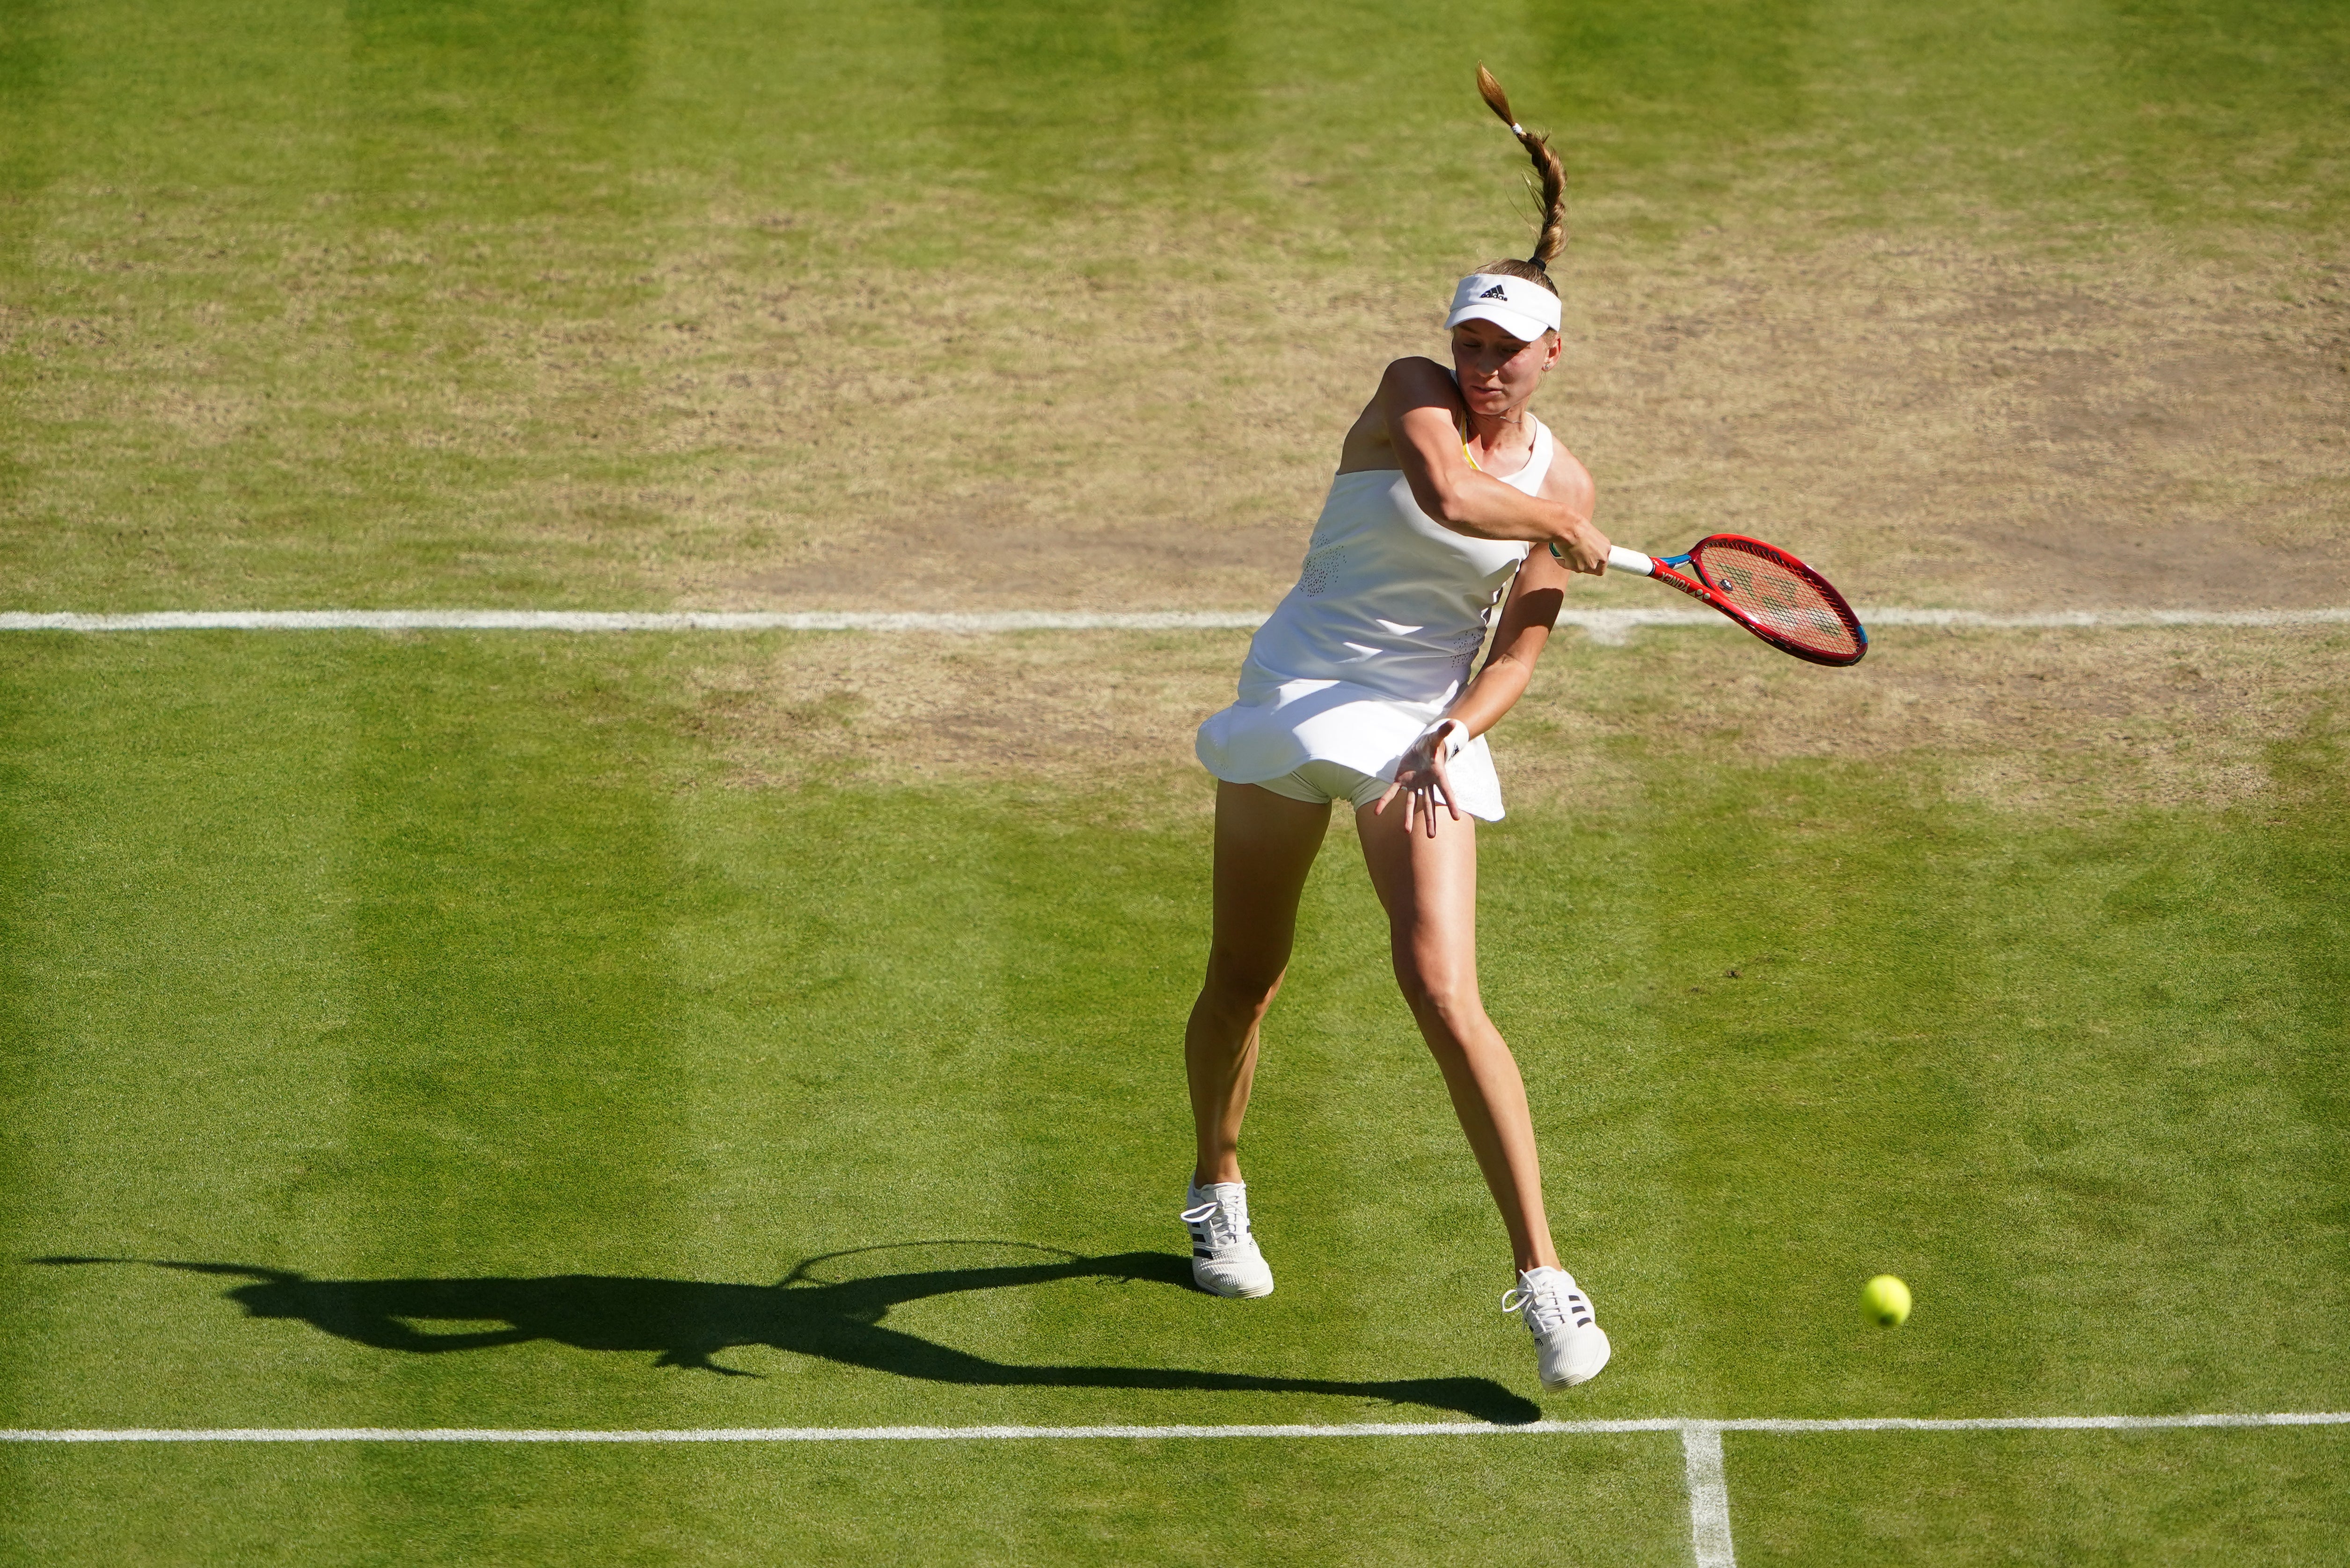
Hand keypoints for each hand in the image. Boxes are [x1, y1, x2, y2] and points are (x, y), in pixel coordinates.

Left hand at [1372, 722, 1464, 838]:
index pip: (1446, 791)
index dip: (1451, 804)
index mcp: (1438, 775)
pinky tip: (1377, 811)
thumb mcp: (1436, 737)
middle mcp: (1426, 783)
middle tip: (1432, 836)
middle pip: (1430, 804)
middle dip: (1431, 820)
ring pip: (1413, 803)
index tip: (1456, 818)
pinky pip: (1392, 792)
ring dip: (1409, 817)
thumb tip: (1454, 722)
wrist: (1422, 746)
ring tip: (1406, 832)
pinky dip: (1385, 801)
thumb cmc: (1432, 743)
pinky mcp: (1401, 780)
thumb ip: (1444, 731)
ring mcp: (1414, 784)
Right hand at [1546, 518, 1611, 574]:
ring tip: (1567, 552)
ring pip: (1581, 568)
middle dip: (1585, 565)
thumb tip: (1585, 549)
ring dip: (1573, 563)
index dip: (1596, 562)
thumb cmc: (1577, 525)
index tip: (1589, 560)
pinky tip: (1560, 554)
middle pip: (1594, 568)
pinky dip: (1564, 562)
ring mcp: (1590, 564)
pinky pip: (1569, 566)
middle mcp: (1601, 558)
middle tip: (1576, 558)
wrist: (1567, 527)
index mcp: (1606, 547)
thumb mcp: (1590, 533)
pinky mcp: (1578, 567)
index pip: (1604, 562)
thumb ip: (1591, 545)